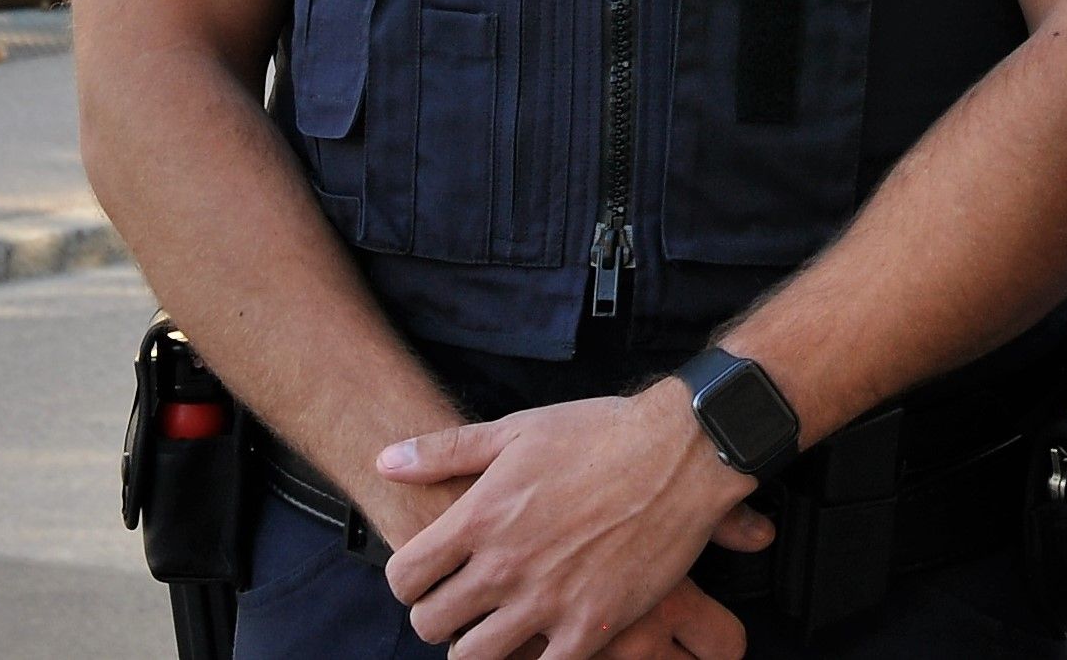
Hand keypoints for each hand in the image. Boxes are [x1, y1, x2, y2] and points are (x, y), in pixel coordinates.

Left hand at [376, 383, 777, 659]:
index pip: (403, 577)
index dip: (408, 581)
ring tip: (495, 628)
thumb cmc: (599, 433)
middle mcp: (505, 564)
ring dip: (476, 646)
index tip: (427, 576)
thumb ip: (445, 450)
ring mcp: (547, 600)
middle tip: (460, 605)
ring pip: (474, 658)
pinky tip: (540, 642)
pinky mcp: (591, 625)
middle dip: (438, 617)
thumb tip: (385, 462)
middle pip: (431, 625)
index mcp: (481, 516)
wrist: (682, 452)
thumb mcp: (517, 429)